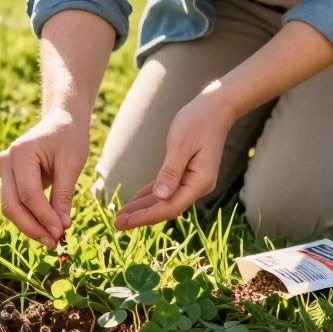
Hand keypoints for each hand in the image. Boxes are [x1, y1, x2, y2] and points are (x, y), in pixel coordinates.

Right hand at [0, 110, 88, 246]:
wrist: (60, 121)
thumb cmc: (69, 138)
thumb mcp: (72, 164)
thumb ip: (64, 195)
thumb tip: (61, 227)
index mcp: (21, 152)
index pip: (28, 194)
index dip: (44, 216)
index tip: (62, 232)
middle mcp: (6, 161)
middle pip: (12, 205)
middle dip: (32, 227)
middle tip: (54, 243)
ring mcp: (3, 170)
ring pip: (10, 208)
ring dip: (30, 227)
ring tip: (52, 240)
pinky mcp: (8, 178)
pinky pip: (15, 204)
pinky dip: (29, 218)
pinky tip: (46, 229)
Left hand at [114, 91, 234, 230]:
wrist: (216, 107)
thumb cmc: (198, 121)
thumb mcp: (180, 145)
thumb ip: (170, 172)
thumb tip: (160, 197)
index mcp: (199, 182)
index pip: (170, 207)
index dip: (146, 216)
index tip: (125, 221)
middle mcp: (198, 186)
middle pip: (166, 207)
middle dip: (141, 216)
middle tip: (116, 224)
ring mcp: (194, 181)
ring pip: (165, 200)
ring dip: (143, 207)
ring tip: (121, 216)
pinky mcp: (188, 173)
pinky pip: (166, 188)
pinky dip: (151, 195)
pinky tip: (135, 201)